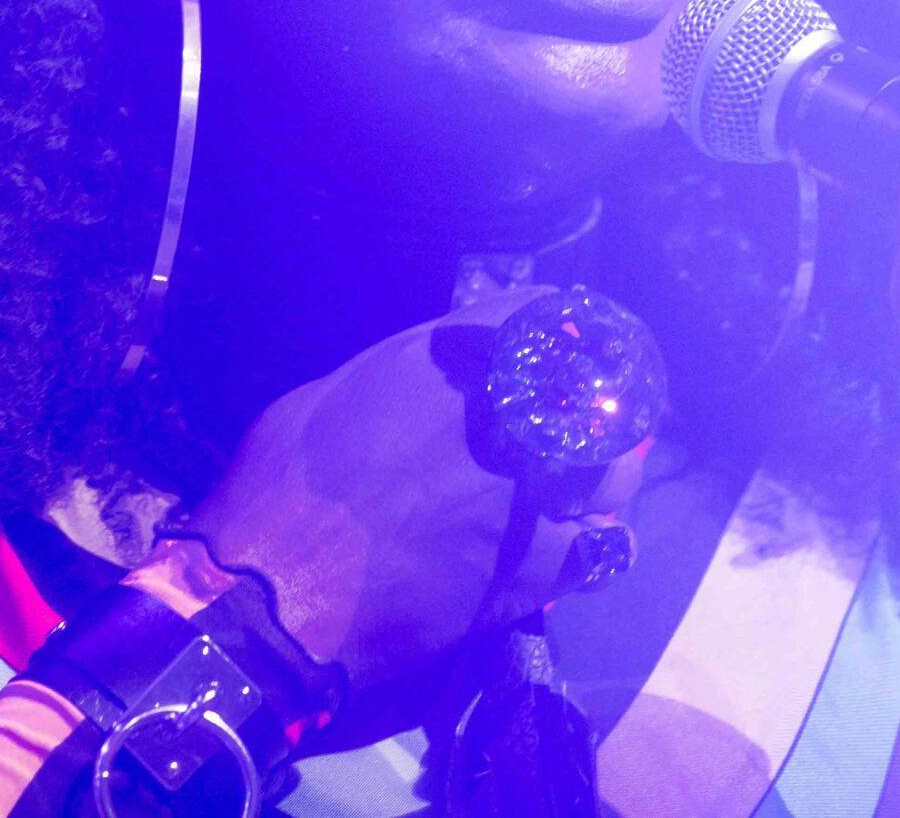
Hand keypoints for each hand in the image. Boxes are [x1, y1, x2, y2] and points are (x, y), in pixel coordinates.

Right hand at [180, 285, 641, 688]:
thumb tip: (429, 387)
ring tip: (575, 496)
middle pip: (596, 391)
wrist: (284, 585)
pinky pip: (607, 548)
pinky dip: (592, 550)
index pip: (548, 313)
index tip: (558, 352)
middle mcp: (515, 407)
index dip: (558, 334)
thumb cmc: (286, 481)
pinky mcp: (546, 559)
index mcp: (459, 354)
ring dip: (600, 478)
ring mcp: (540, 484)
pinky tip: (566, 554)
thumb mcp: (339, 390)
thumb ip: (406, 379)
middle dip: (590, 409)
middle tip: (570, 432)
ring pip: (615, 470)